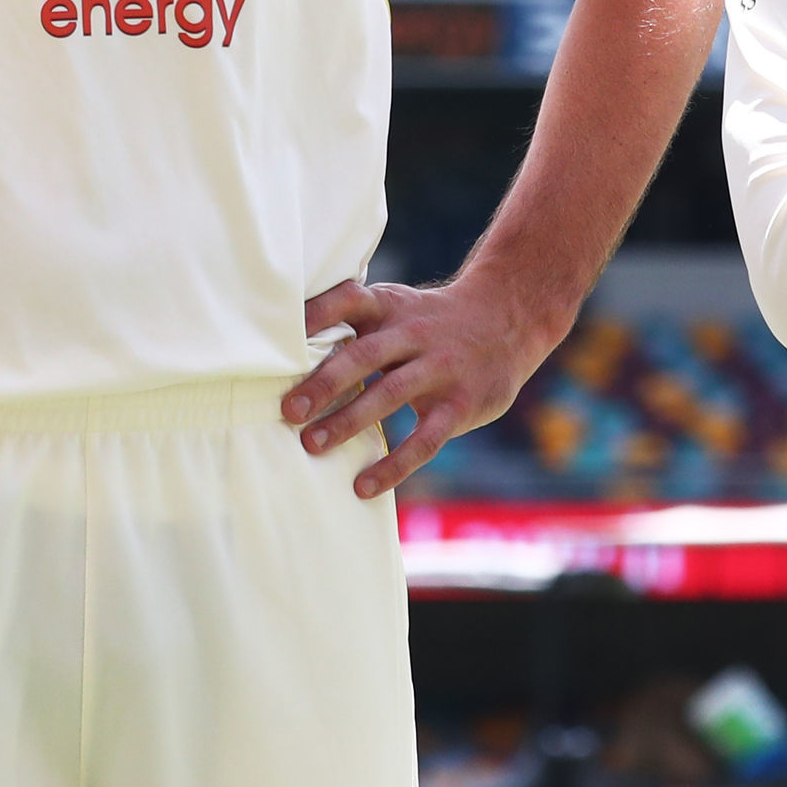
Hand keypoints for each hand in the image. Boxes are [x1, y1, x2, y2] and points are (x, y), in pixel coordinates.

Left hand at [283, 274, 563, 499]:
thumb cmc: (428, 321)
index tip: (280, 338)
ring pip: (390, 395)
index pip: (349, 301)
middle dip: (324, 383)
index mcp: (390, 306)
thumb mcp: (396, 306)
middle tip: (288, 410)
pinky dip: (393, 465)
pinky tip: (363, 486)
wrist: (506, 320)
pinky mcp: (459, 405)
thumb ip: (354, 324)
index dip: (316, 315)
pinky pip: (423, 440)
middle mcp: (413, 333)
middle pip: (364, 355)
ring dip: (349, 421)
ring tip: (312, 445)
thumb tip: (282, 352)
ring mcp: (439, 369)